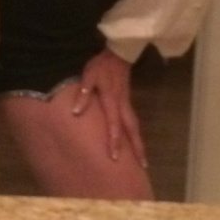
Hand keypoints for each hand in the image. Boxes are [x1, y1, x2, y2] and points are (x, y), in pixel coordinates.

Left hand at [71, 48, 147, 169]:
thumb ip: (83, 93)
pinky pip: (133, 121)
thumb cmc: (101, 65)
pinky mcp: (127, 102)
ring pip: (135, 126)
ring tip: (142, 159)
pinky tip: (134, 141)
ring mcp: (127, 104)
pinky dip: (135, 134)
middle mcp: (122, 105)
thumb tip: (76, 112)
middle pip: (132, 130)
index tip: (115, 158)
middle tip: (143, 167)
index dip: (114, 142)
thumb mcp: (89, 75)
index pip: (114, 125)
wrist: (119, 52)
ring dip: (139, 143)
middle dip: (137, 148)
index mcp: (112, 101)